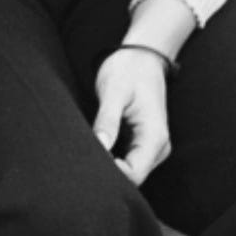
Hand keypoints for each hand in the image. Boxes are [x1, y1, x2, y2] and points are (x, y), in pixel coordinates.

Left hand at [93, 46, 172, 183]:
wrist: (142, 58)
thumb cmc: (127, 71)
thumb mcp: (114, 92)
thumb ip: (107, 120)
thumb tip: (99, 146)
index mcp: (155, 137)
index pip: (134, 173)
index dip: (110, 175)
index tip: (84, 163)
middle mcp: (158, 148)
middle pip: (132, 177)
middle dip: (107, 174)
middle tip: (77, 161)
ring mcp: (151, 147)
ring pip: (130, 171)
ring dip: (108, 168)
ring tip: (82, 155)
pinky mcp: (141, 143)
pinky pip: (127, 161)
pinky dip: (110, 160)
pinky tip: (92, 151)